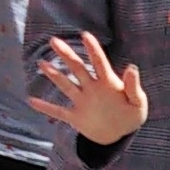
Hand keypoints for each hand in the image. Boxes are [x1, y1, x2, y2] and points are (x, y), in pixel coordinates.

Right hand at [34, 34, 151, 144]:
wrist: (120, 134)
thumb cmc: (131, 115)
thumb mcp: (137, 103)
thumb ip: (133, 87)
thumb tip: (132, 67)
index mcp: (108, 83)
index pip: (99, 62)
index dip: (93, 49)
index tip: (85, 35)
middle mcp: (92, 88)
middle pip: (77, 68)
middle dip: (66, 55)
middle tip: (54, 40)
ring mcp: (82, 102)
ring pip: (66, 85)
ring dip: (54, 74)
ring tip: (41, 63)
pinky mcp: (76, 117)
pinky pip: (58, 112)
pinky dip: (46, 108)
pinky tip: (32, 101)